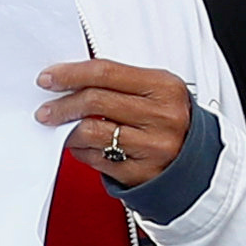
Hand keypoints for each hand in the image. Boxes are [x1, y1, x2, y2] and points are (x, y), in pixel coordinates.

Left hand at [37, 59, 195, 189]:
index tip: (49, 78)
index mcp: (164, 88)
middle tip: (46, 109)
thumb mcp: (158, 91)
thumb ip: (120, 82)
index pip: (105, 73)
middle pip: (94, 101)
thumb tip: (73, 79)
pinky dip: (82, 150)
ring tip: (62, 128)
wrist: (199, 162)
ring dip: (68, 130)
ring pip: (91, 132)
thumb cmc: (172, 122)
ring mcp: (150, 147)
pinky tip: (82, 145)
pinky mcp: (139, 173)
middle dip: (62, 104)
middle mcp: (160, 116)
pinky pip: (97, 159)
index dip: (70, 74)